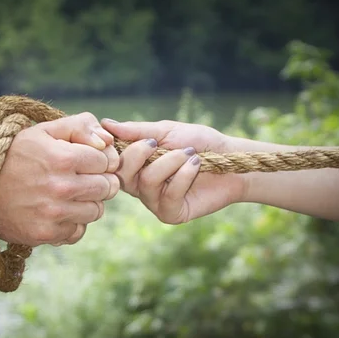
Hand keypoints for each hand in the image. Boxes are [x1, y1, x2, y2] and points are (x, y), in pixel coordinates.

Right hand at [0, 113, 119, 245]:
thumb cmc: (15, 156)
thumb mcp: (43, 131)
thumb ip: (80, 126)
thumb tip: (107, 141)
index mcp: (62, 157)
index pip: (107, 161)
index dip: (100, 160)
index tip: (86, 162)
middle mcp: (60, 187)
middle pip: (107, 187)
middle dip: (98, 182)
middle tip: (80, 179)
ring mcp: (53, 213)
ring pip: (97, 211)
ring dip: (87, 204)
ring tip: (67, 196)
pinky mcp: (46, 234)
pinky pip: (78, 231)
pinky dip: (71, 224)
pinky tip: (56, 213)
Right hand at [101, 119, 245, 223]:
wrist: (233, 161)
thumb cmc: (200, 143)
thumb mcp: (167, 131)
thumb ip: (138, 130)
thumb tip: (105, 124)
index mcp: (135, 164)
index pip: (112, 161)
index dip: (113, 150)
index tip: (128, 136)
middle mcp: (140, 185)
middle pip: (121, 175)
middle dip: (138, 154)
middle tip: (156, 143)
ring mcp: (155, 201)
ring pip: (146, 183)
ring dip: (169, 162)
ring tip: (189, 154)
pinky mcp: (172, 214)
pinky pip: (167, 197)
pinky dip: (182, 177)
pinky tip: (195, 165)